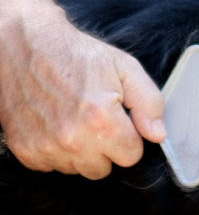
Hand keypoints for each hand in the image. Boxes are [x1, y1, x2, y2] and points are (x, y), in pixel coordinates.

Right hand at [0, 7, 165, 178]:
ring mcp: (44, 146)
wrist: (25, 45)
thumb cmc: (76, 55)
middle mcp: (71, 138)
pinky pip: (52, 166)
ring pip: (78, 169)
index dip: (129, 137)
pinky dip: (56, 150)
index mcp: (100, 119)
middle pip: (104, 168)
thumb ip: (149, 103)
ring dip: (81, 151)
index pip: (131, 156)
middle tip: (96, 119)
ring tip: (74, 119)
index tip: (119, 121)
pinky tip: (56, 125)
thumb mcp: (125, 69)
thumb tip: (157, 134)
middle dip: (106, 148)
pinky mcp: (24, 149)